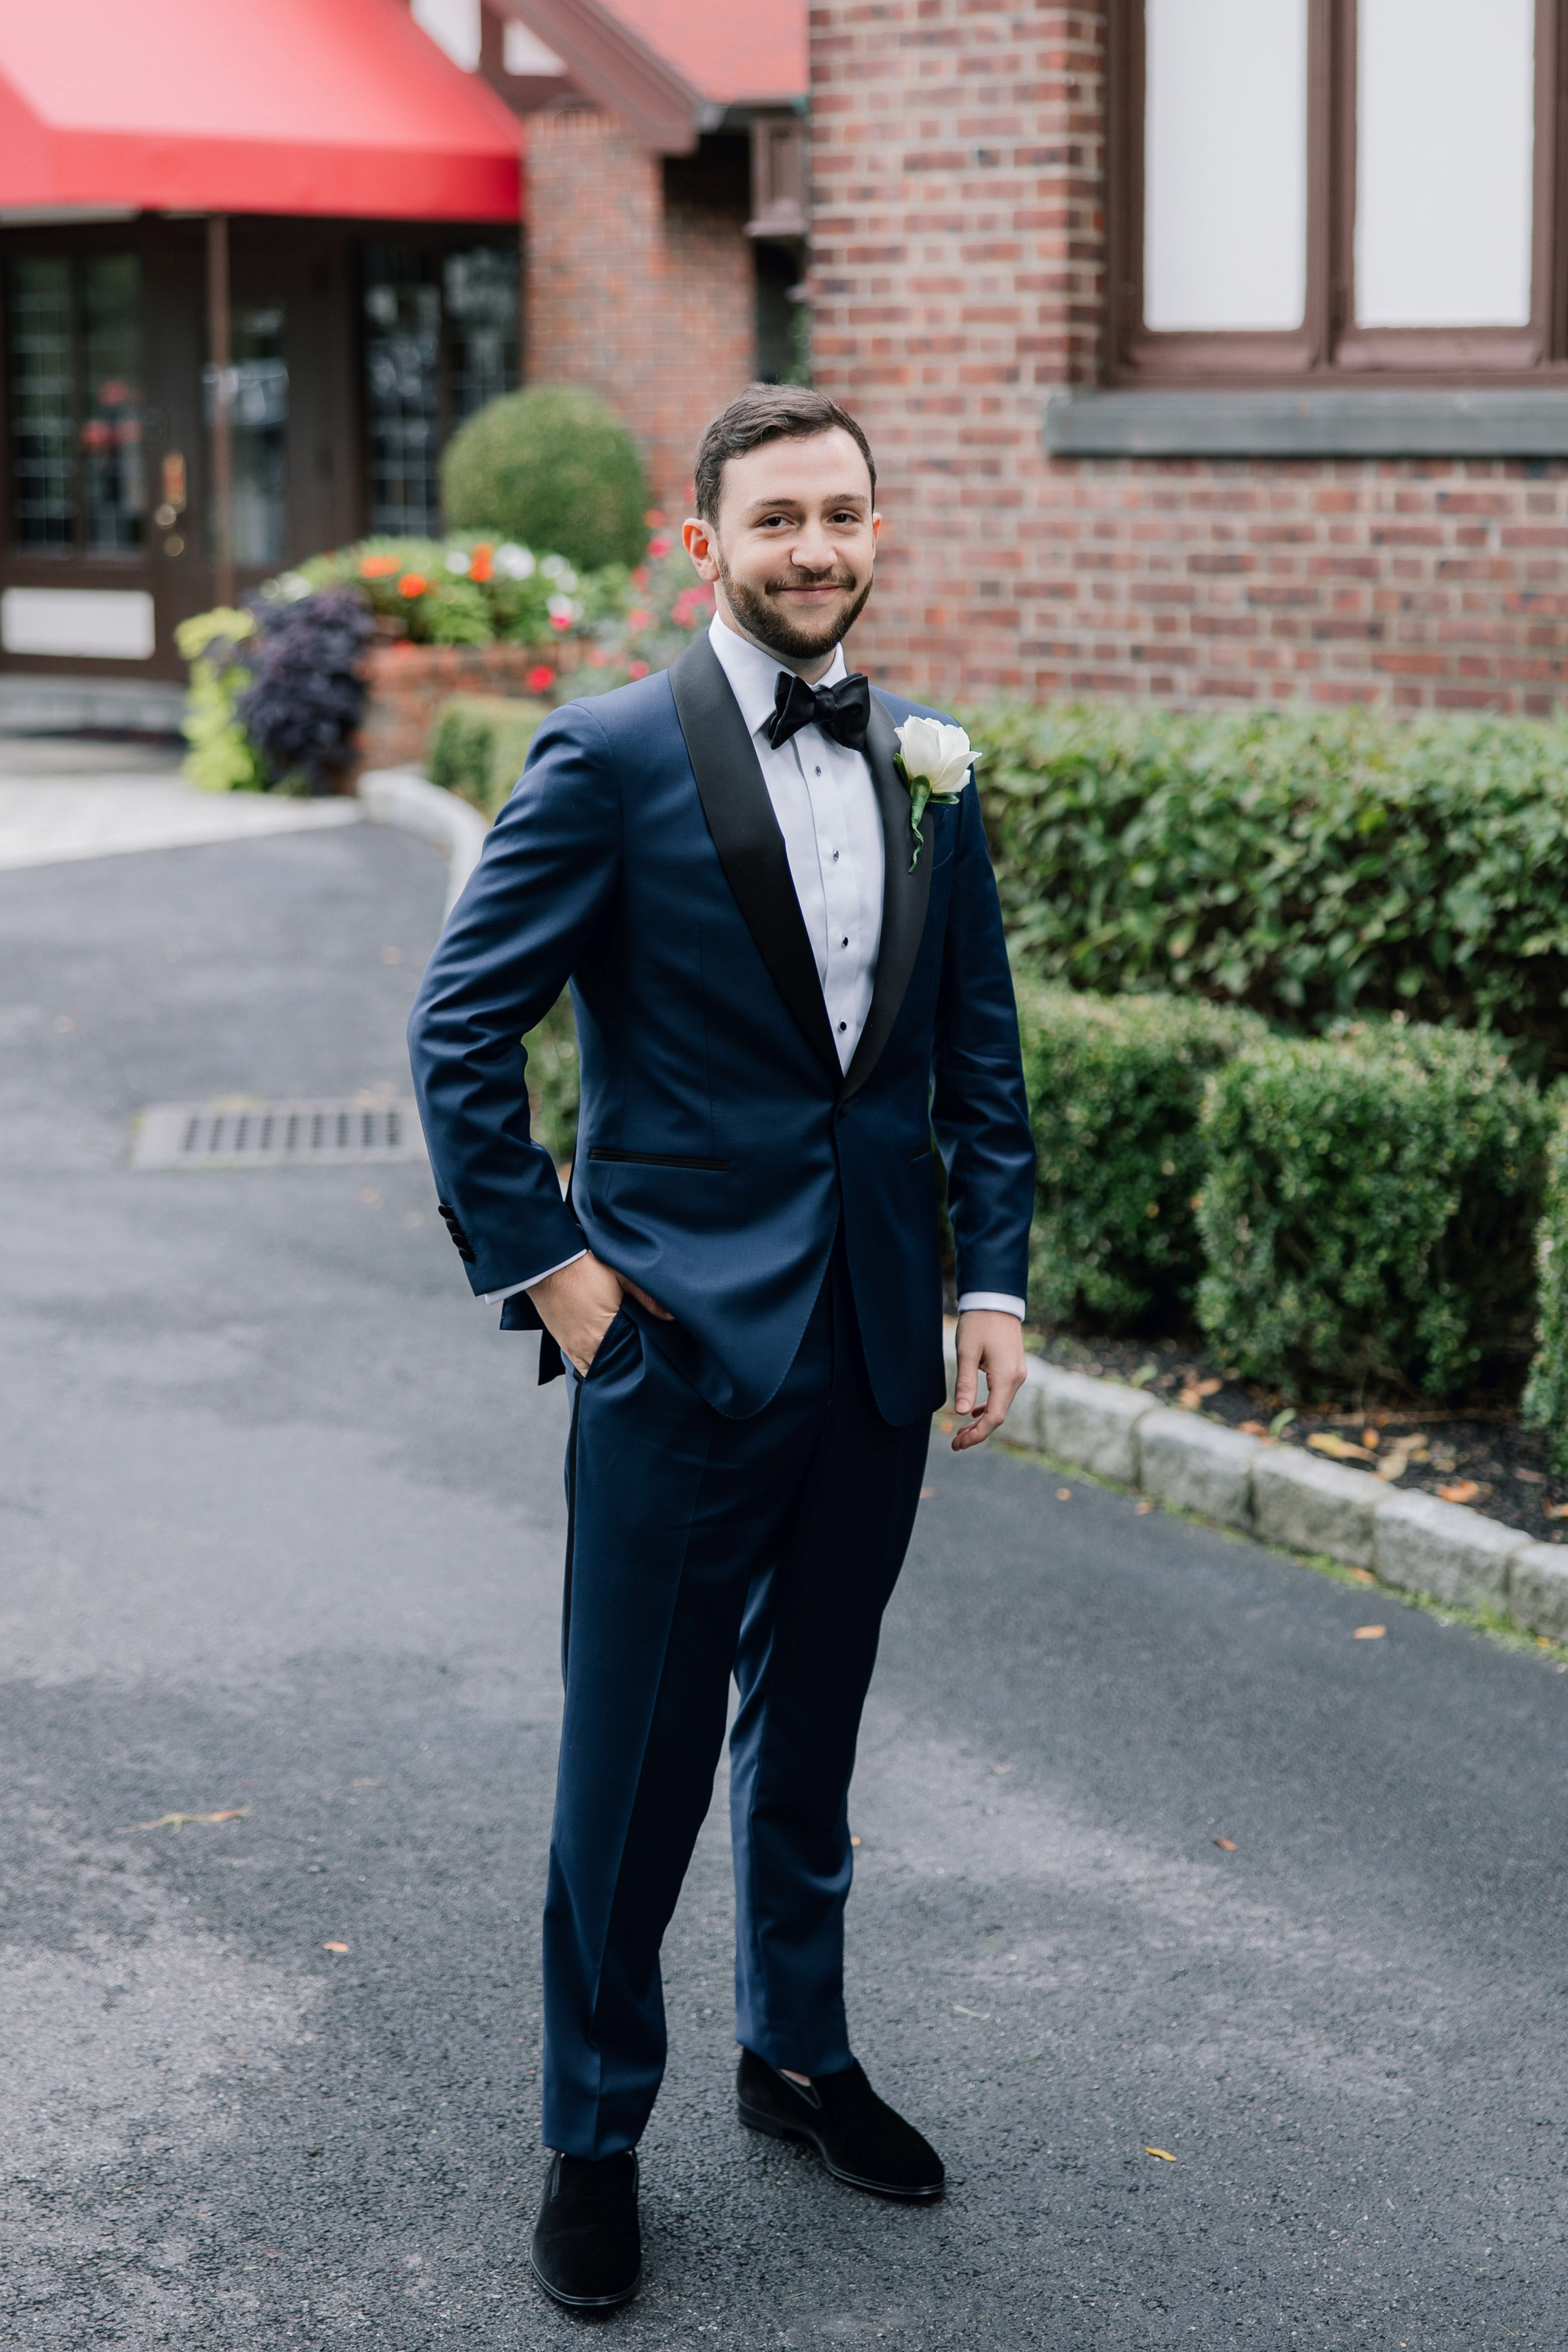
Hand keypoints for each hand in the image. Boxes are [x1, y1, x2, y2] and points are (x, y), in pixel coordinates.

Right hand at [527, 1251, 671, 1376]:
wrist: (549, 1262)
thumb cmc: (585, 1267)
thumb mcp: (621, 1276)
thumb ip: (647, 1298)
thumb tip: (671, 1316)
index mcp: (604, 1333)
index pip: (630, 1359)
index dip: (643, 1358)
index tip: (654, 1356)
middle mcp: (587, 1347)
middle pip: (614, 1367)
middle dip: (628, 1364)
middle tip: (642, 1358)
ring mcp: (573, 1348)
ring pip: (597, 1370)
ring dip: (610, 1365)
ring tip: (625, 1359)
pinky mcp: (564, 1344)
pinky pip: (581, 1366)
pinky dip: (593, 1365)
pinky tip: (605, 1359)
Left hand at [952, 1310, 1027, 1451]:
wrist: (996, 1300)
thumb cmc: (979, 1323)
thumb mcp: (967, 1352)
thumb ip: (965, 1383)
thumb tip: (961, 1413)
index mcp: (1006, 1377)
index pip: (994, 1417)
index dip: (977, 1434)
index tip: (957, 1444)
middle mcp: (1016, 1379)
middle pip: (998, 1415)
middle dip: (977, 1432)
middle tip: (954, 1443)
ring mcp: (1017, 1374)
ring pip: (1000, 1406)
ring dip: (981, 1420)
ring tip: (960, 1431)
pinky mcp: (1013, 1368)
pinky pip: (1002, 1395)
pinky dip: (988, 1406)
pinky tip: (974, 1411)